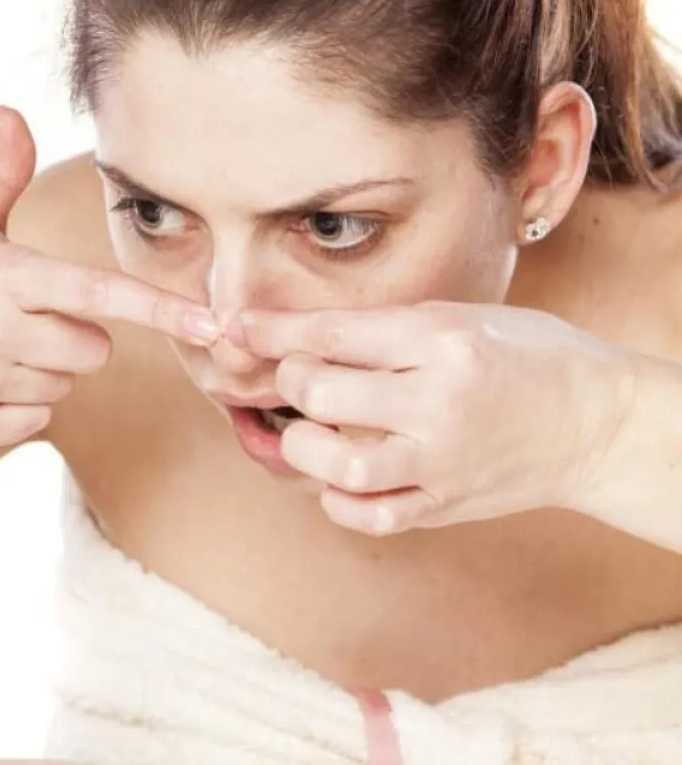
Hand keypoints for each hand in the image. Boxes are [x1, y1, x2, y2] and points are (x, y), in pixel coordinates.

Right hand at [0, 106, 218, 452]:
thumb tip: (10, 111)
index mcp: (3, 277)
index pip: (98, 294)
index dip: (160, 309)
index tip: (212, 324)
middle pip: (93, 352)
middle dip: (72, 338)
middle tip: (21, 320)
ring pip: (61, 390)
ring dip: (39, 373)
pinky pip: (31, 424)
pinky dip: (13, 407)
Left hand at [229, 301, 639, 534]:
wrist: (598, 422)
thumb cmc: (528, 356)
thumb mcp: (463, 318)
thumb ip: (385, 330)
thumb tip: (300, 336)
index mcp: (443, 344)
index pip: (334, 335)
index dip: (273, 331)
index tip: (236, 327)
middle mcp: (439, 404)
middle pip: (322, 396)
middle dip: (290, 382)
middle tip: (295, 378)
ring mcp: (441, 462)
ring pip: (337, 465)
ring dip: (305, 446)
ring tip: (311, 431)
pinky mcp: (444, 505)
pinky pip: (367, 515)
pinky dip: (336, 498)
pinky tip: (340, 476)